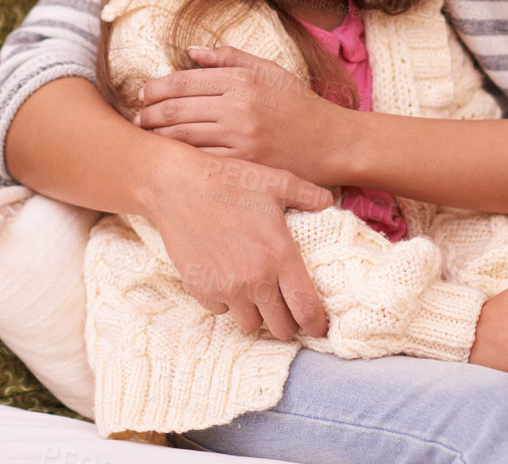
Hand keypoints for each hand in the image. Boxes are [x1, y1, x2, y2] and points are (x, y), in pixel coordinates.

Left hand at [135, 44, 348, 187]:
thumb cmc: (299, 104)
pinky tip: (170, 158)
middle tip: (137, 117)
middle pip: (176, 108)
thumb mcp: (269, 70)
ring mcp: (241, 138)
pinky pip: (201, 160)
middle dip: (149, 113)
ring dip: (157, 136)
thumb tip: (191, 51)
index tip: (143, 93)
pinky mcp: (244, 165)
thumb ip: (230, 58)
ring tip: (147, 136)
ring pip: (182, 136)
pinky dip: (180, 158)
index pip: (184, 80)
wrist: (332, 143)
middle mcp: (239, 106)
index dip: (156, 87)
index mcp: (242, 80)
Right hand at [146, 145, 335, 340]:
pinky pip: (221, 310)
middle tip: (286, 309)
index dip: (317, 324)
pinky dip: (227, 301)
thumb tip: (330, 205)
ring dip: (256, 313)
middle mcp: (255, 279)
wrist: (177, 186)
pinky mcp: (201, 289)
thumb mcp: (277, 181)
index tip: (318, 327)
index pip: (306, 309)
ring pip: (250, 324)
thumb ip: (310, 195)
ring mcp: (226, 288)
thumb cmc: (229, 180)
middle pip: (281, 328)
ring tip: (255, 292)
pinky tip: (227, 278)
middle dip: (288, 323)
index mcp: (280, 256)